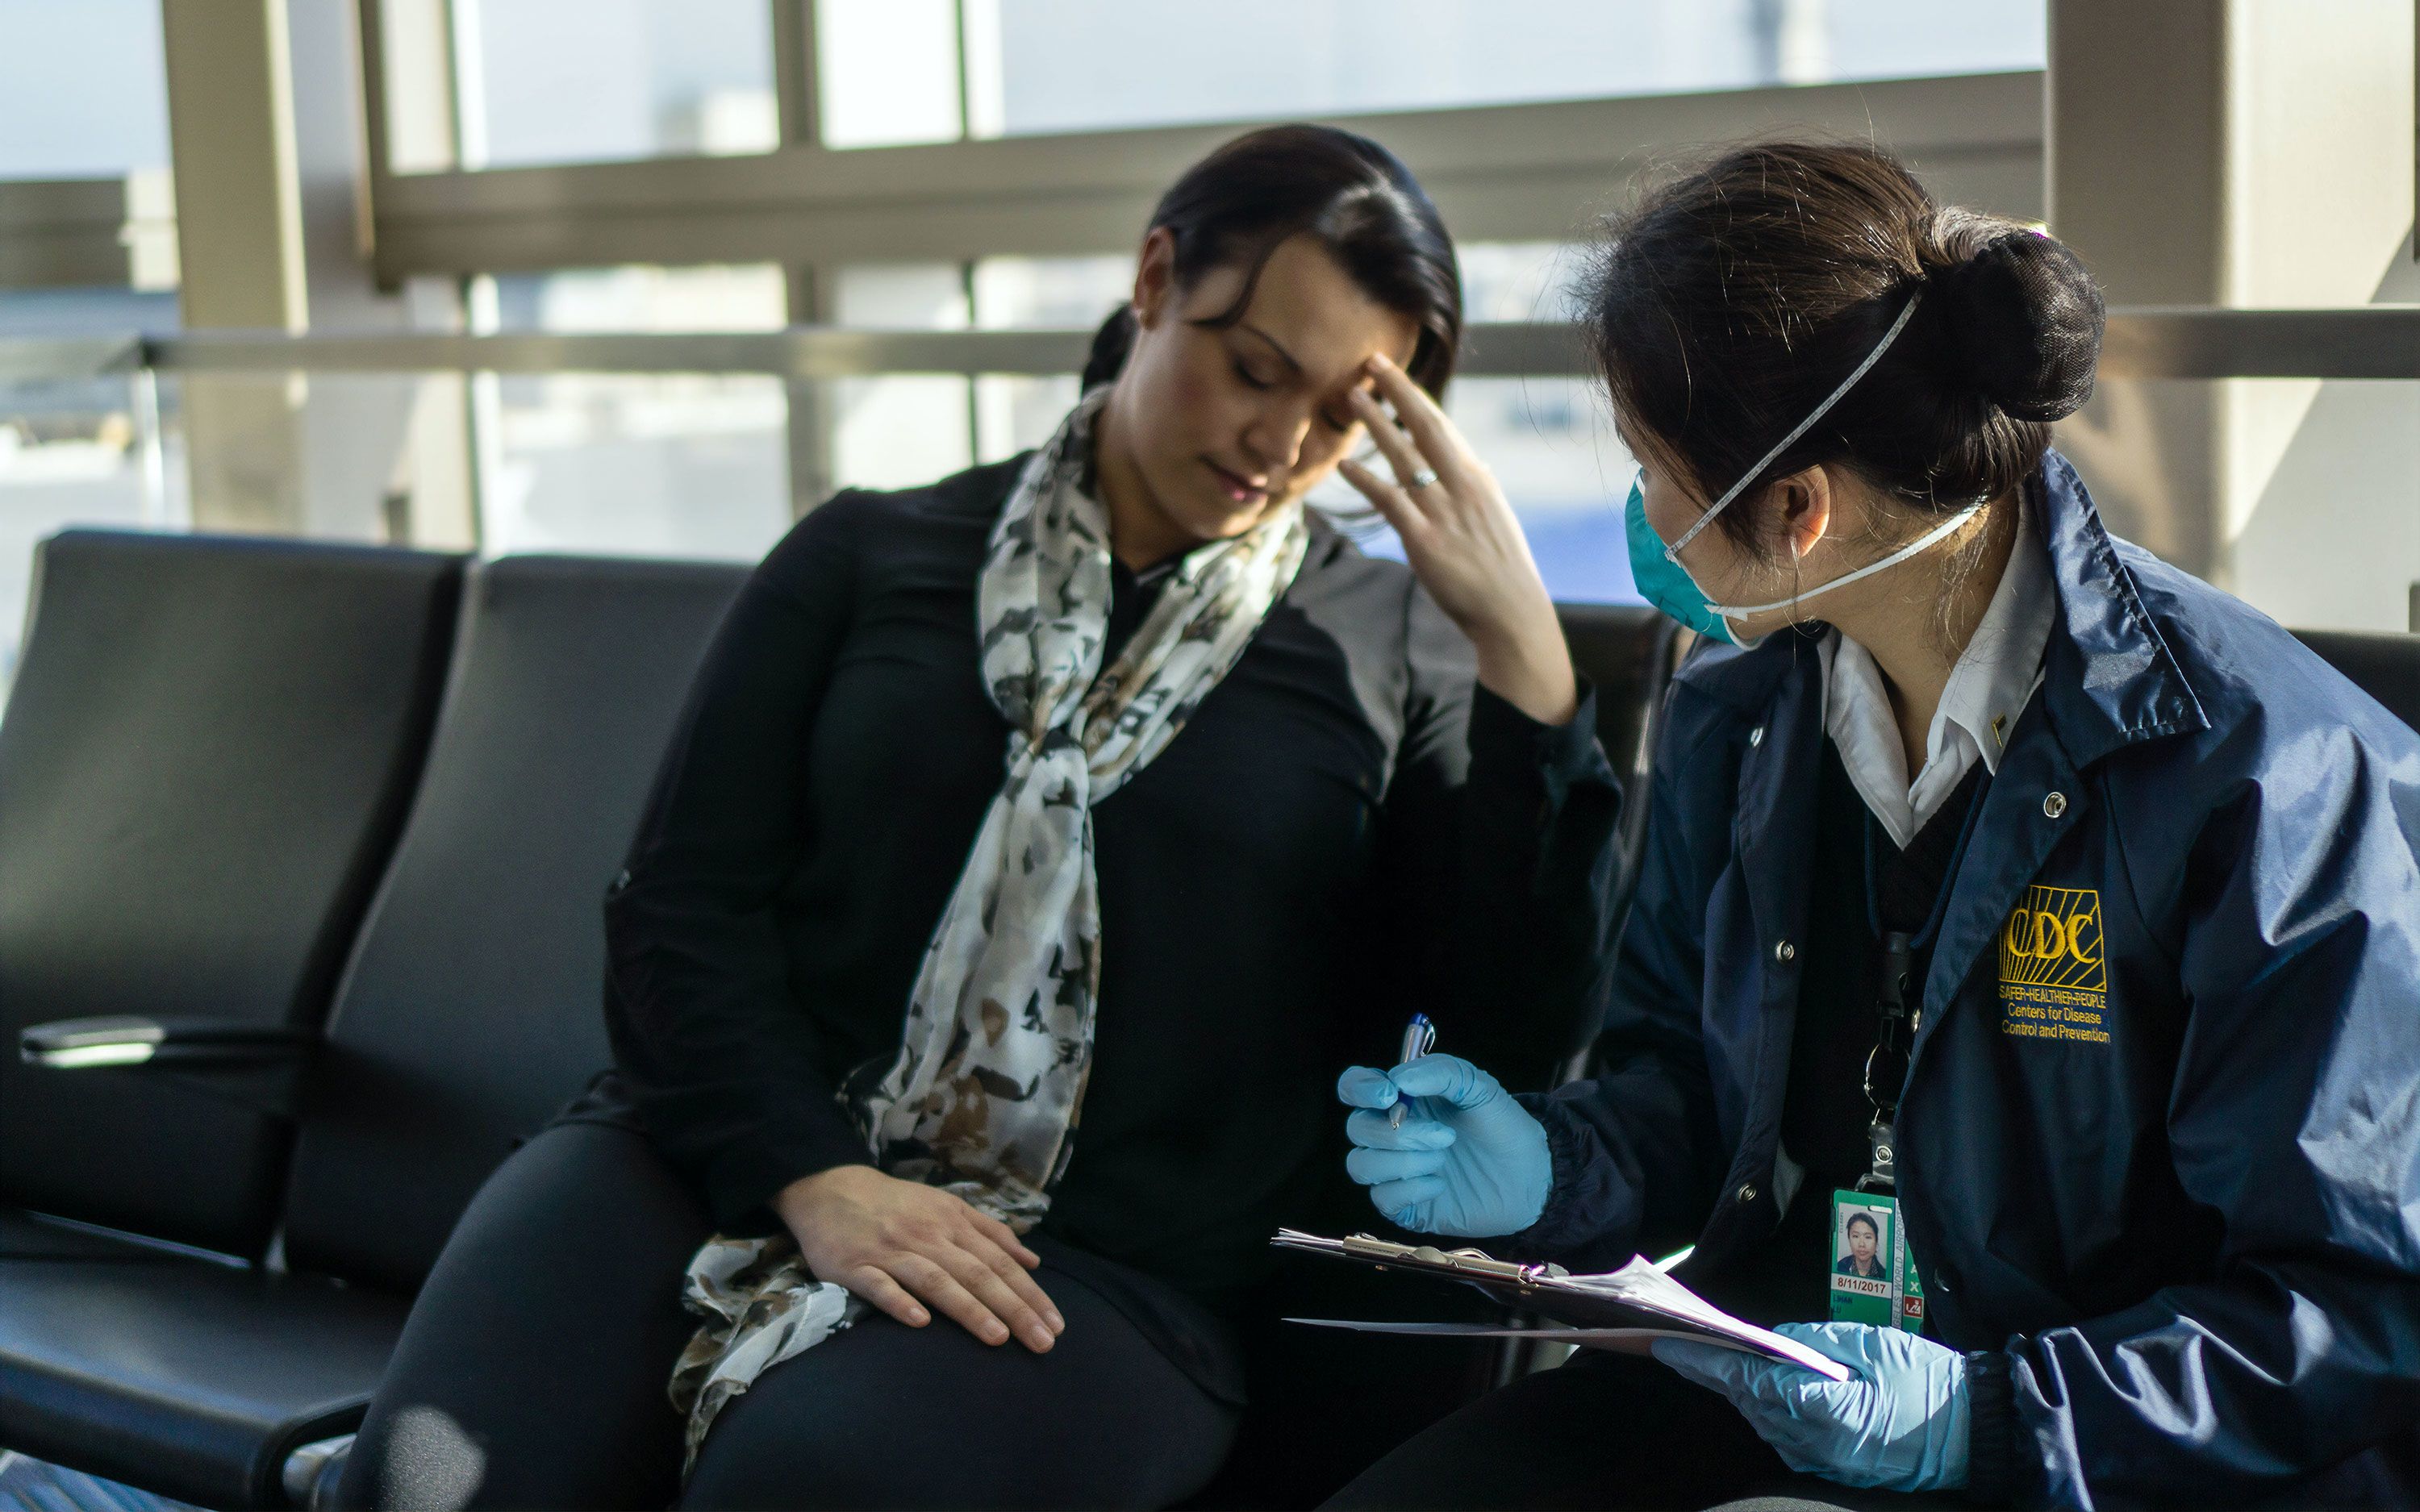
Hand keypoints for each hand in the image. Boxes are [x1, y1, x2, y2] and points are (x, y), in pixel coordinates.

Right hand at [772, 1164, 1063, 1352]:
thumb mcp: (948, 1207)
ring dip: (969, 1309)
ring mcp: (892, 1252)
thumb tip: (1033, 1262)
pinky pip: (880, 1286)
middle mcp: (928, 1237)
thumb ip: (991, 1232)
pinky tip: (921, 1324)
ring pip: (936, 1281)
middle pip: (977, 1274)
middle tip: (1042, 1342)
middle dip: (1013, 1309)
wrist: (831, 1189)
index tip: (1055, 1324)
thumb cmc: (898, 1205)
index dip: (1029, 1293)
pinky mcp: (855, 1266)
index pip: (999, 1262)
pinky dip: (900, 1302)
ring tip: (998, 1337)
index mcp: (953, 1224)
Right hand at [1337, 1053, 1551, 1236]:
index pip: (1354, 1087)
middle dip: (1399, 1133)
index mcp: (1401, 1099)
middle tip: (1445, 1136)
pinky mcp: (1404, 1206)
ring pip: (1361, 1164)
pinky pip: (1381, 1198)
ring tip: (1444, 1160)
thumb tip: (1398, 1080)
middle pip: (1357, 1128)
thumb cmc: (1502, 1127)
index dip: (1360, 1089)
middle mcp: (1390, 1133)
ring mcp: (1394, 1171)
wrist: (1530, 1175)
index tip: (1389, 1094)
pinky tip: (1440, 1185)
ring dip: (1403, 1162)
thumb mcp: (1479, 1087)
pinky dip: (1410, 1189)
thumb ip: (1442, 1072)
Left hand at [1339, 354, 1577, 724]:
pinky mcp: (1424, 540)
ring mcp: (1443, 511)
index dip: (1414, 397)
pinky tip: (1345, 464)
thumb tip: (1473, 463)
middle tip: (1371, 362)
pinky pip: (1390, 501)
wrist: (1511, 611)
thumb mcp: (1495, 517)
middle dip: (1398, 391)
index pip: (1442, 425)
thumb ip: (1477, 488)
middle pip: (1425, 426)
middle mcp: (1462, 485)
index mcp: (1478, 477)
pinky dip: (1366, 480)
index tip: (1392, 372)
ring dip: (1376, 424)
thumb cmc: (1501, 568)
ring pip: (1403, 456)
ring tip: (1352, 398)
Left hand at [1653, 1322, 1969, 1492]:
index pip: (1740, 1380)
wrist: (1974, 1434)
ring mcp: (1820, 1459)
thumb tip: (1775, 1342)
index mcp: (1815, 1407)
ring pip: (1762, 1420)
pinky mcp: (1833, 1467)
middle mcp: (1809, 1441)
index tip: (1663, 1345)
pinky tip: (1761, 1389)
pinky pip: (1786, 1435)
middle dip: (1711, 1373)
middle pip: (1745, 1401)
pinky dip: (1767, 1410)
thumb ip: (1815, 1341)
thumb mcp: (1870, 1345)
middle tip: (1677, 1345)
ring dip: (1739, 1391)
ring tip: (1712, 1360)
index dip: (1699, 1361)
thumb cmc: (1926, 1383)